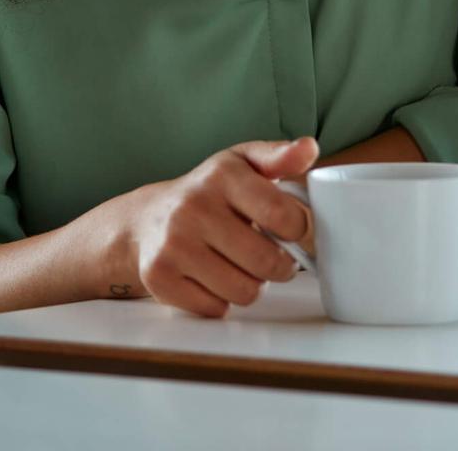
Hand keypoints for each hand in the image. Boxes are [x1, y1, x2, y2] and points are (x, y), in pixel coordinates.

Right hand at [120, 136, 317, 316]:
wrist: (147, 218)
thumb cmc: (208, 191)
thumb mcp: (242, 164)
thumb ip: (279, 157)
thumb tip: (309, 148)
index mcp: (222, 174)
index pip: (281, 215)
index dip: (296, 229)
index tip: (289, 228)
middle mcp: (194, 207)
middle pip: (266, 262)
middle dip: (279, 265)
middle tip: (271, 256)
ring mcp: (174, 243)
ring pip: (244, 292)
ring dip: (251, 285)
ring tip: (240, 265)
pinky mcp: (159, 277)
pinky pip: (215, 309)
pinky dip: (221, 300)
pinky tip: (212, 277)